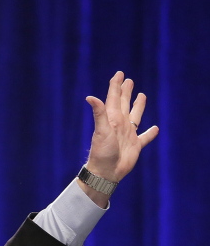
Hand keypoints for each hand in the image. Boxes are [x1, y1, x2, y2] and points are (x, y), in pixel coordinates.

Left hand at [81, 71, 158, 205]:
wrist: (106, 172)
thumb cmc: (102, 152)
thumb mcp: (101, 130)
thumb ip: (99, 113)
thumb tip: (90, 97)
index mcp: (112, 119)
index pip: (114, 98)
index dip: (116, 85)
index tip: (119, 73)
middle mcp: (120, 125)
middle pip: (124, 104)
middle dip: (126, 92)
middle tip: (128, 80)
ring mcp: (128, 135)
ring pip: (135, 116)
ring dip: (138, 106)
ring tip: (142, 96)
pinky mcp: (135, 146)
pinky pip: (145, 137)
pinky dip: (150, 133)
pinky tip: (155, 128)